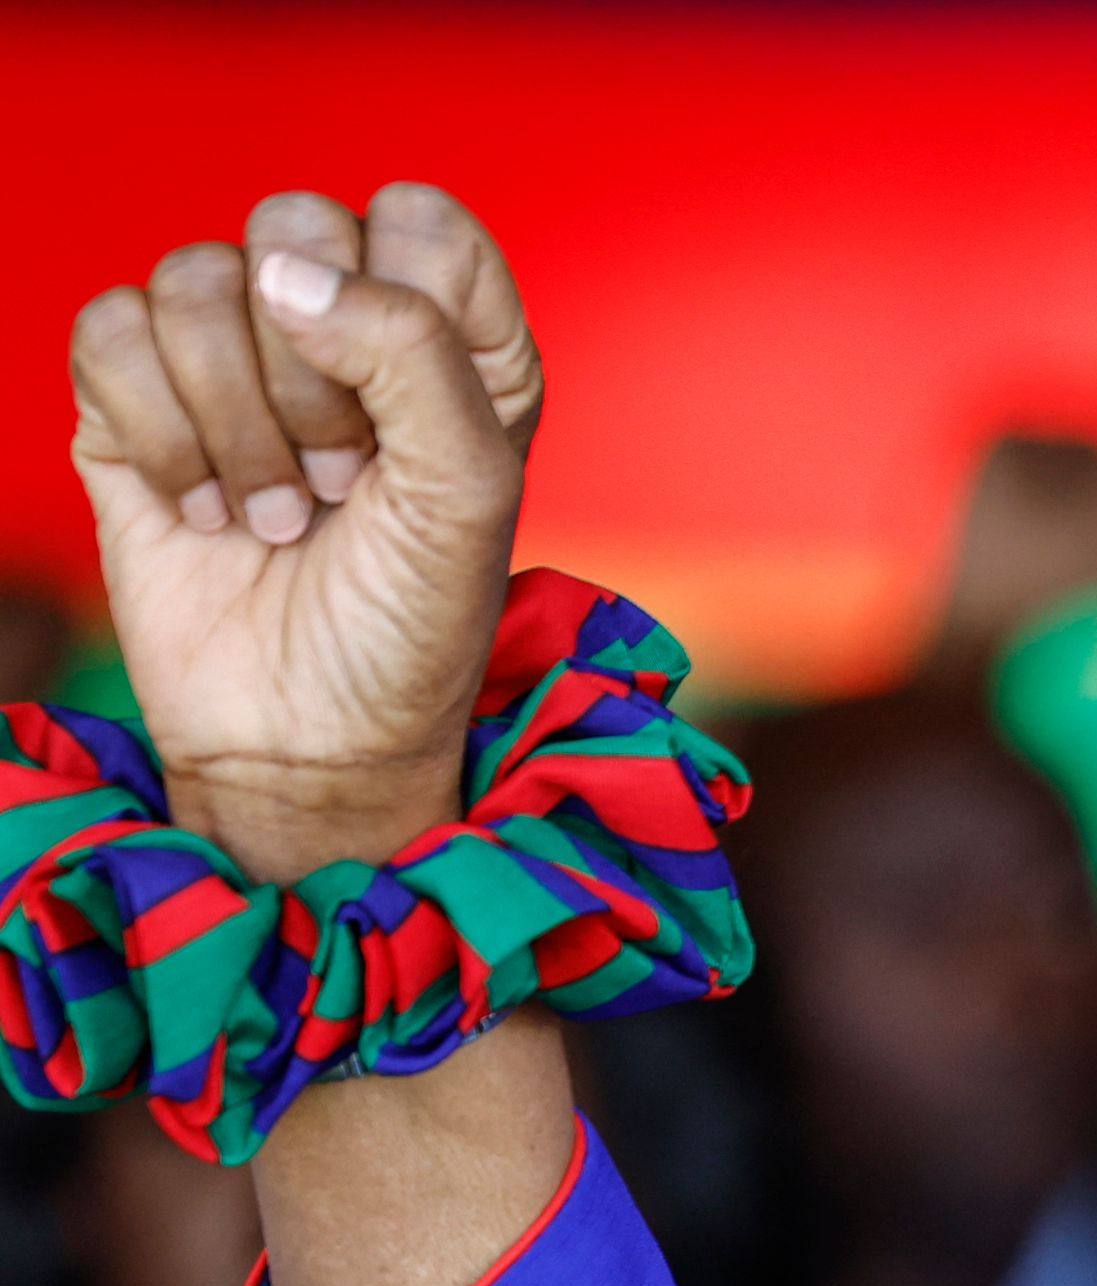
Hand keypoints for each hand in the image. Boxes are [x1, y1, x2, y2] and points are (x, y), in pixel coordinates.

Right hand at [67, 186, 542, 877]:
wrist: (311, 736)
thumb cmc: (412, 619)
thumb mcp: (468, 490)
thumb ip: (413, 350)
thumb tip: (284, 273)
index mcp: (452, 338)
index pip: (418, 220)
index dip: (404, 304)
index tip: (410, 425)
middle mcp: (342, 328)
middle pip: (295, 226)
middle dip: (315, 372)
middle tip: (341, 481)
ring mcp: (231, 360)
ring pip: (196, 279)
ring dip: (240, 423)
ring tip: (279, 516)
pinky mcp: (131, 401)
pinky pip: (110, 332)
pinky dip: (161, 436)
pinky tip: (204, 512)